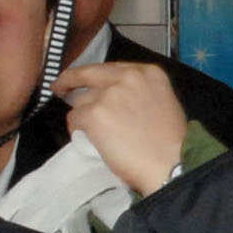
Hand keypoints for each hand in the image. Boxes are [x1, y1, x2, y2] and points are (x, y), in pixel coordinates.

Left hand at [54, 63, 186, 196]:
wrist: (171, 164)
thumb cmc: (172, 143)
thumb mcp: (164, 103)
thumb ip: (141, 93)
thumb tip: (117, 99)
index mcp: (149, 73)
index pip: (113, 68)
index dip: (96, 76)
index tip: (87, 80)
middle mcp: (128, 77)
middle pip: (88, 73)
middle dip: (70, 80)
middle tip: (59, 87)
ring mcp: (109, 94)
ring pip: (81, 100)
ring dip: (82, 114)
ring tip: (90, 131)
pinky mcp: (93, 114)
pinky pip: (74, 118)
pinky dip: (76, 130)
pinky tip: (87, 139)